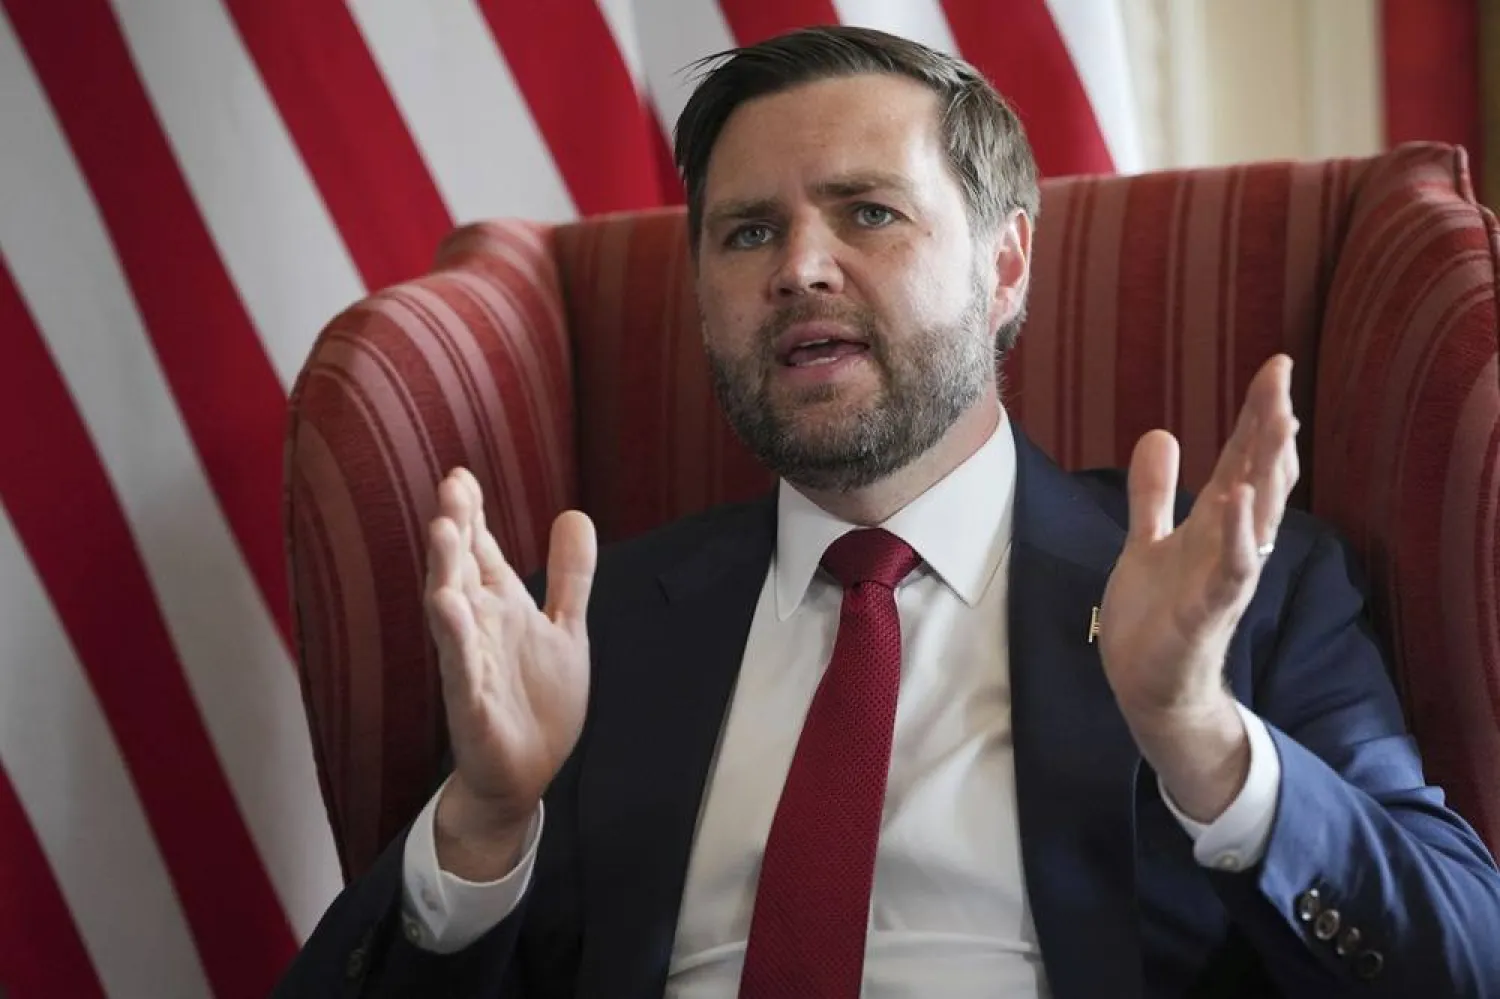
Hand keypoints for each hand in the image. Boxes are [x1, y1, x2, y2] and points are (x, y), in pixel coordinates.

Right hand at [423, 468, 595, 873]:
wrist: (524, 774)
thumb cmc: (536, 702)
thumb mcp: (565, 628)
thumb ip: (569, 576)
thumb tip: (575, 515)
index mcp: (501, 607)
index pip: (481, 552)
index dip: (473, 515)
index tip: (461, 475)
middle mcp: (479, 628)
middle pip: (462, 570)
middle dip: (456, 529)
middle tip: (451, 488)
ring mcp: (471, 664)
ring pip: (452, 611)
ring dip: (446, 571)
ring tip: (443, 531)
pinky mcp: (471, 703)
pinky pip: (460, 668)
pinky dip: (456, 639)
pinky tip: (449, 609)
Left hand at [1098, 356, 1298, 814]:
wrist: (1147, 686)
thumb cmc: (1155, 616)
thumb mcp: (1147, 540)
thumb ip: (1154, 492)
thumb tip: (1160, 434)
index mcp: (1214, 525)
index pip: (1243, 459)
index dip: (1258, 414)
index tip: (1276, 365)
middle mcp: (1229, 545)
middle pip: (1258, 478)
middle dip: (1270, 429)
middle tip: (1281, 378)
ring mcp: (1223, 578)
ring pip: (1256, 518)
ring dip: (1265, 472)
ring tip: (1275, 423)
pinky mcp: (1207, 613)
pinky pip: (1229, 571)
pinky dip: (1235, 536)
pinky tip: (1234, 500)